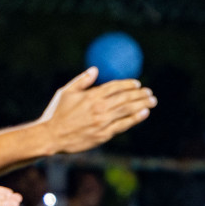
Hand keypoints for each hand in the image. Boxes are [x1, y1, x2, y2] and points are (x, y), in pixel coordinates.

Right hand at [40, 68, 156, 153]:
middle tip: (149, 92)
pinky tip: (144, 113)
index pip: (114, 87)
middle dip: (140, 94)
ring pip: (127, 110)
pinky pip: (124, 125)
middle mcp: (99, 108)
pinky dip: (136, 118)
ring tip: (152, 101)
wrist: (52, 136)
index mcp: (90, 96)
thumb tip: (95, 69)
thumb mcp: (65, 93)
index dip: (128, 84)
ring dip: (142, 104)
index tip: (137, 83)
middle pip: (125, 98)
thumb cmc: (57, 113)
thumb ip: (81, 81)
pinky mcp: (104, 134)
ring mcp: (103, 122)